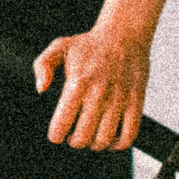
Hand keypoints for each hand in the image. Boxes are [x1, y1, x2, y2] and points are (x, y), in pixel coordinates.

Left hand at [33, 21, 151, 150]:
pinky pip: (129, 134)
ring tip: (90, 137)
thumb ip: (42, 66)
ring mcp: (119, 100)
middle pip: (82, 138)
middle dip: (74, 142)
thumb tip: (41, 89)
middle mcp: (98, 94)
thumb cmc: (91, 43)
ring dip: (94, 145)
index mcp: (78, 83)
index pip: (61, 124)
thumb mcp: (59, 47)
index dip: (56, 135)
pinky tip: (111, 140)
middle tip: (73, 136)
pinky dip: (119, 145)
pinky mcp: (136, 102)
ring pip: (104, 140)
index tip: (57, 133)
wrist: (124, 34)